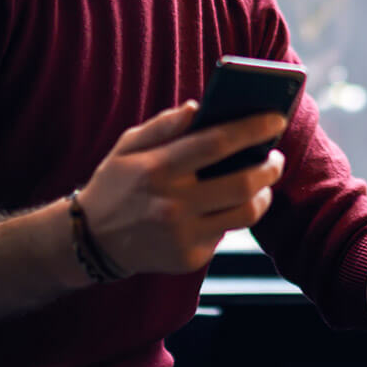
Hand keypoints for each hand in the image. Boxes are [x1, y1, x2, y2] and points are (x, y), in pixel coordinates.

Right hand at [76, 100, 286, 276]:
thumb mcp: (128, 146)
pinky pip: (225, 233)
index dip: (252, 129)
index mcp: (157, 168)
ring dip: (263, 195)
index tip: (276, 119)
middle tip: (276, 157)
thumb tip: (198, 107)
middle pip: (242, 183)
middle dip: (270, 167)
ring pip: (244, 214)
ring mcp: (182, 235)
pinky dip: (232, 216)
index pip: (217, 143)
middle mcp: (171, 204)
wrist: (91, 241)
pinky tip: (228, 204)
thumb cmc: (116, 183)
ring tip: (263, 181)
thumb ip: (164, 125)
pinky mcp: (188, 258)